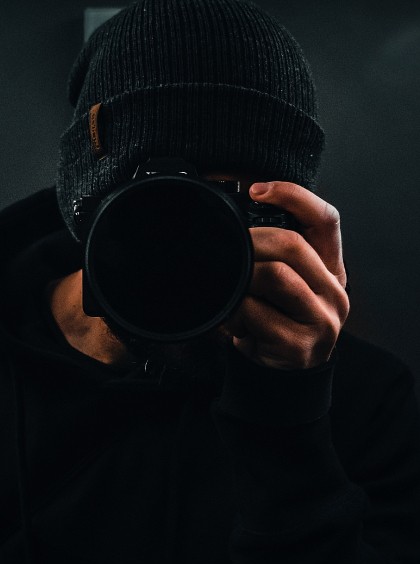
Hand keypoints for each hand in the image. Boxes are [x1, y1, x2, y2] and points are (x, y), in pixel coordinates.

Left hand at [224, 181, 349, 369]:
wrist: (281, 373)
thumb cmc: (277, 318)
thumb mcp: (284, 283)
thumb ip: (276, 254)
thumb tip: (235, 218)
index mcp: (331, 267)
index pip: (325, 219)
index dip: (293, 196)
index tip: (255, 190)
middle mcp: (334, 291)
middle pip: (293, 244)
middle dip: (253, 242)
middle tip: (230, 252)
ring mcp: (323, 320)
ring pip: (276, 276)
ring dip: (244, 280)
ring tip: (234, 292)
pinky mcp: (300, 345)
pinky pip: (258, 313)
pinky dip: (236, 312)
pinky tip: (233, 320)